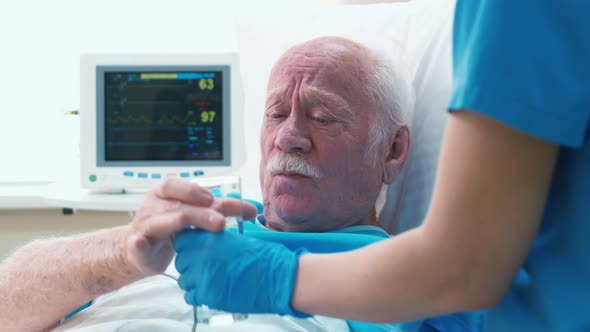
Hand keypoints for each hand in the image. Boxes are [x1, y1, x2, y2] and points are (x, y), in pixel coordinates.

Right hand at [125, 177, 257, 276]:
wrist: (141, 249)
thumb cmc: (170, 227)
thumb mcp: (192, 213)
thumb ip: (216, 208)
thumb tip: (252, 211)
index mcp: (164, 193)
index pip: (175, 185)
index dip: (192, 190)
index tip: (212, 198)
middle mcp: (152, 206)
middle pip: (176, 206)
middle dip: (200, 213)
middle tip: (221, 222)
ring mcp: (143, 226)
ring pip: (160, 222)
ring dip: (178, 224)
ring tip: (194, 226)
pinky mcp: (136, 247)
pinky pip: (136, 244)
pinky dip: (138, 243)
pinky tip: (141, 242)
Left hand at [174, 229, 308, 316]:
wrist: (277, 276)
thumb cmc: (263, 256)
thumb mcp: (236, 239)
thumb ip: (215, 240)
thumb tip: (203, 243)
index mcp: (208, 238)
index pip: (182, 240)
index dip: (189, 245)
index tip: (196, 250)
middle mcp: (201, 256)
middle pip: (181, 260)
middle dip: (191, 264)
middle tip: (207, 267)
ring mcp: (202, 277)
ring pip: (185, 280)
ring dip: (194, 280)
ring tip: (212, 280)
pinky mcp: (207, 296)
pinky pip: (191, 296)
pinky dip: (198, 295)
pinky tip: (212, 290)